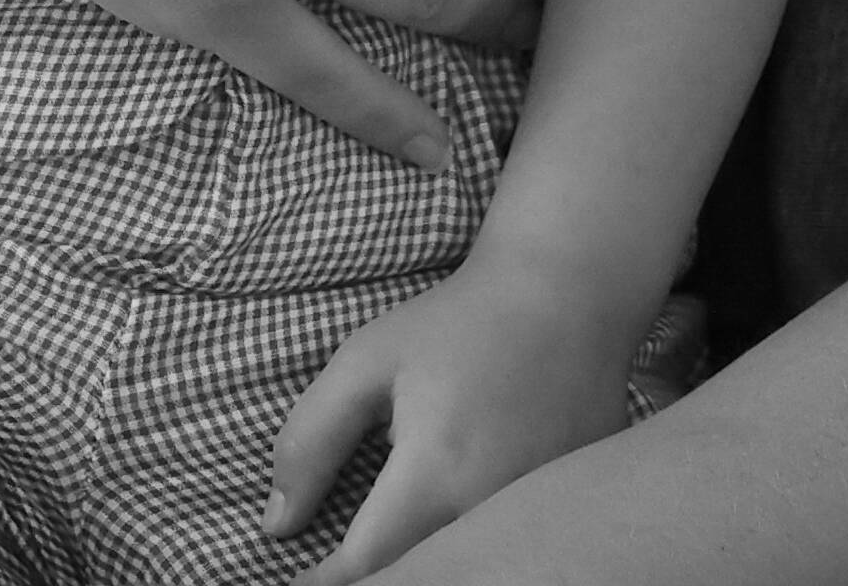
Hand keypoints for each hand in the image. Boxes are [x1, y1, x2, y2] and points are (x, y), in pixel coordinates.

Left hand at [264, 242, 663, 581]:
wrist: (569, 290)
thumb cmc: (458, 322)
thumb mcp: (365, 364)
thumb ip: (311, 444)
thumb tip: (277, 526)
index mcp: (436, 474)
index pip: (367, 568)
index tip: (299, 584)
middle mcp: (493, 507)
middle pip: (423, 575)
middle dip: (379, 577)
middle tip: (344, 569)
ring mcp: (541, 510)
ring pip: (472, 569)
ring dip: (432, 562)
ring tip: (394, 546)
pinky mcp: (571, 504)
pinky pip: (517, 548)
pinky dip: (484, 552)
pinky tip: (461, 530)